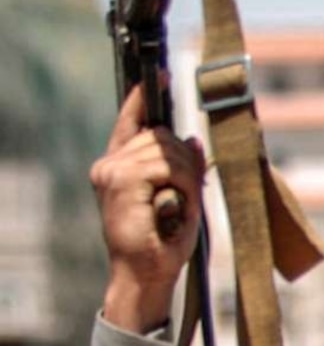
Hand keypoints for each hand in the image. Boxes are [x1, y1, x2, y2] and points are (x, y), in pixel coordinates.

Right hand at [90, 87, 205, 333]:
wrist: (145, 273)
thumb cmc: (162, 242)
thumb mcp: (181, 199)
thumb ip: (182, 169)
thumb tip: (192, 138)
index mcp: (119, 165)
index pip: (131, 122)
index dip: (144, 98)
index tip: (159, 73)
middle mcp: (109, 164)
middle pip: (161, 135)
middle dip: (186, 159)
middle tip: (190, 192)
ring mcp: (111, 171)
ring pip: (166, 149)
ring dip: (186, 176)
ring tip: (180, 204)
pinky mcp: (121, 180)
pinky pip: (167, 166)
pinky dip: (182, 184)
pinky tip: (176, 205)